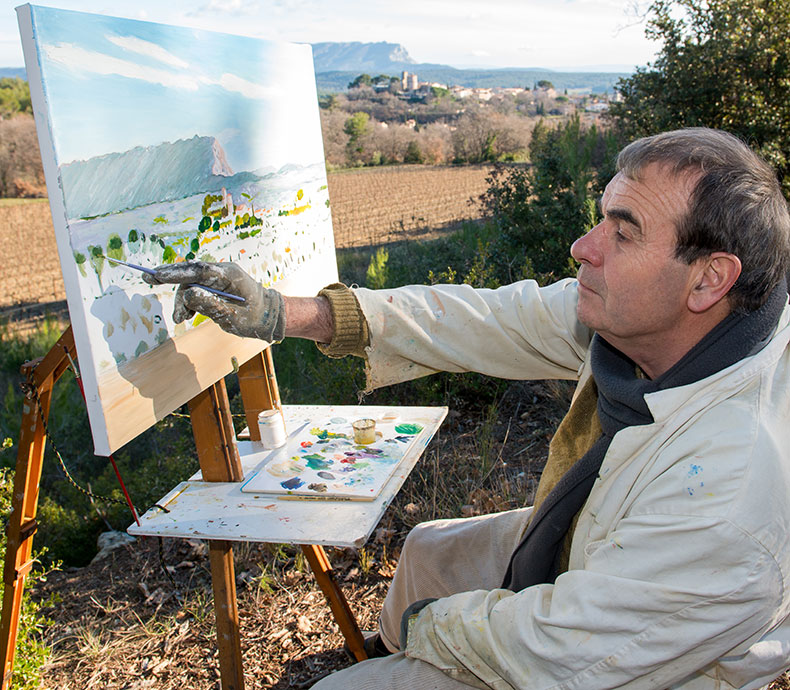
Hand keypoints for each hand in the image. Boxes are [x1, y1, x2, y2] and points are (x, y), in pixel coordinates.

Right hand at [143, 261, 285, 341]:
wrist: (270, 316)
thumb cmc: (256, 318)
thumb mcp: (234, 318)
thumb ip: (211, 306)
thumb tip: (187, 295)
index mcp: (230, 276)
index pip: (199, 270)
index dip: (176, 272)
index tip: (156, 275)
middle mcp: (223, 271)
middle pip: (191, 271)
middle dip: (169, 276)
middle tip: (148, 280)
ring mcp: (219, 277)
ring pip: (191, 282)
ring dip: (182, 300)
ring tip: (181, 319)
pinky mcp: (216, 284)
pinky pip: (197, 288)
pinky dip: (189, 301)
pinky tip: (186, 314)